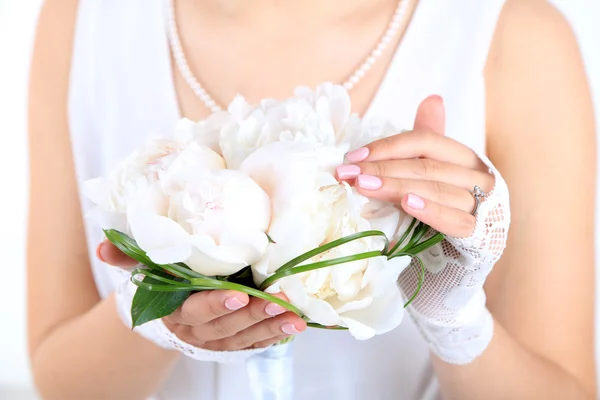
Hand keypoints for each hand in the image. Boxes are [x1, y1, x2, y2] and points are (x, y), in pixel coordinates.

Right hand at [97, 240, 305, 350]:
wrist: (174, 306)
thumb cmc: (166, 279)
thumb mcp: (149, 266)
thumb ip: (131, 256)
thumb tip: (102, 247)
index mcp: (176, 310)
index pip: (196, 310)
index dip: (216, 304)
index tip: (240, 294)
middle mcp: (197, 330)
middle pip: (226, 326)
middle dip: (254, 315)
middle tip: (281, 302)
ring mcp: (218, 339)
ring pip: (245, 339)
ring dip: (271, 328)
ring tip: (296, 317)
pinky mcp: (235, 343)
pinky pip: (254, 345)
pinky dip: (274, 337)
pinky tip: (294, 327)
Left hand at [336, 95, 493, 237]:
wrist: (474, 250)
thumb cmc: (449, 204)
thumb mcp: (437, 170)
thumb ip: (428, 140)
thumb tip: (432, 99)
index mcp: (465, 156)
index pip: (424, 141)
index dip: (388, 147)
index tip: (352, 157)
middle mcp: (477, 175)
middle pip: (425, 166)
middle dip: (382, 168)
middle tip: (348, 174)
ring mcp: (482, 204)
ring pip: (435, 190)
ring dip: (395, 187)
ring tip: (364, 186)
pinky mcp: (479, 233)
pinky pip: (453, 219)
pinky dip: (429, 210)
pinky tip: (406, 203)